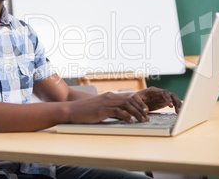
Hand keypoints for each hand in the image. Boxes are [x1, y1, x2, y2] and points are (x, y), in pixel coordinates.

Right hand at [66, 87, 181, 123]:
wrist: (72, 110)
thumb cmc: (85, 111)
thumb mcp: (100, 109)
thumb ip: (110, 110)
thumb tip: (122, 116)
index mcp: (109, 96)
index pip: (128, 98)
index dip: (138, 104)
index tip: (145, 111)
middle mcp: (109, 97)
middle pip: (130, 101)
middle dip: (140, 109)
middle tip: (147, 117)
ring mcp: (106, 102)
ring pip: (126, 105)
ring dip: (137, 113)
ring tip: (143, 120)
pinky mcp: (102, 109)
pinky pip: (118, 112)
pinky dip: (126, 116)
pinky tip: (130, 121)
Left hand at [128, 86, 181, 114]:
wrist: (134, 101)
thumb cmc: (134, 98)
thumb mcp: (135, 100)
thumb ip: (140, 104)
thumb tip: (145, 111)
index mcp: (153, 90)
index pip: (164, 92)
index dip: (168, 98)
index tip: (170, 106)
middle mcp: (159, 93)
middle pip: (171, 95)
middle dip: (176, 102)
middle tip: (178, 110)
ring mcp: (162, 97)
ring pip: (173, 98)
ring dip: (178, 104)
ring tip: (180, 113)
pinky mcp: (163, 102)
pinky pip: (172, 103)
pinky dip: (176, 107)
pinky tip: (178, 113)